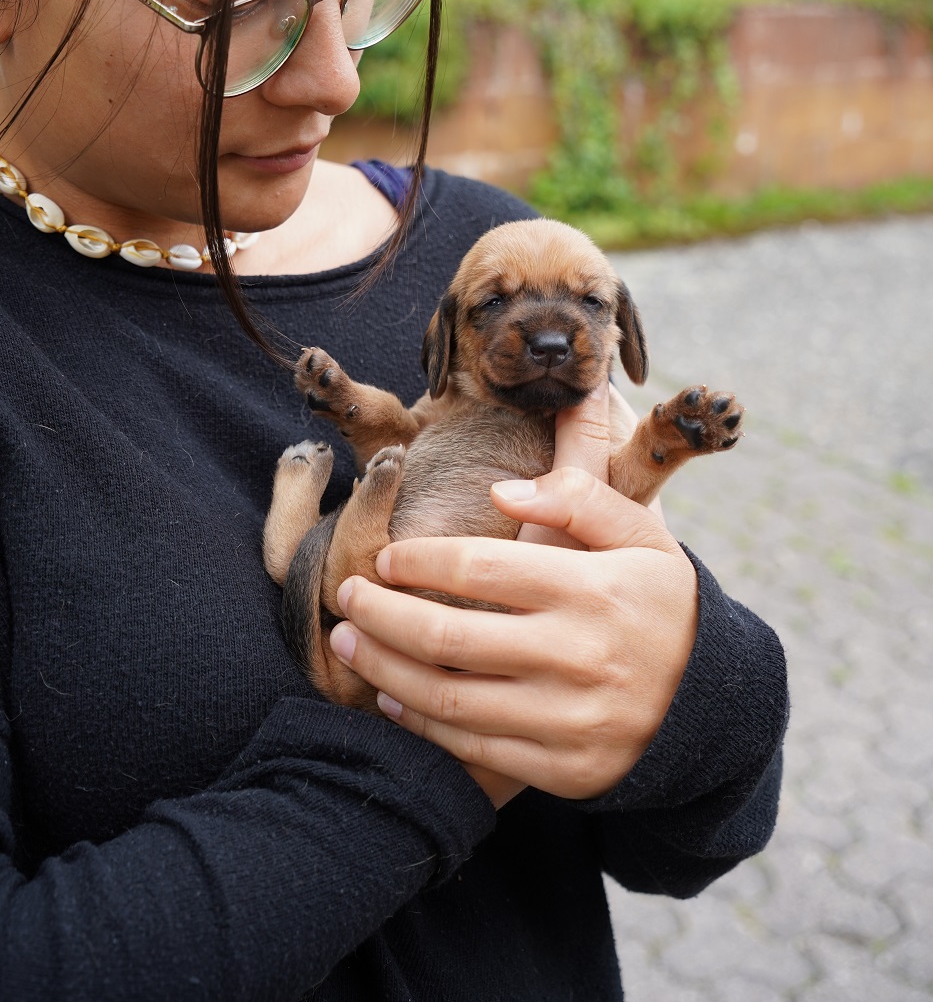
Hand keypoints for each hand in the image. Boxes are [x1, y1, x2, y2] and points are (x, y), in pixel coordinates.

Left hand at [328, 463, 698, 800]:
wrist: (714, 703)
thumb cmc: (662, 602)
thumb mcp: (641, 535)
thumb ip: (578, 496)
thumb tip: (504, 491)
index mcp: (593, 590)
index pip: (481, 569)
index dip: (419, 562)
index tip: (385, 556)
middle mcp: (578, 656)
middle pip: (449, 638)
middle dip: (380, 614)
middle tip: (344, 594)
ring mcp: (570, 719)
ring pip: (449, 699)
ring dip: (384, 670)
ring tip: (348, 643)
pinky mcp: (563, 768)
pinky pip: (474, 747)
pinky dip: (422, 723)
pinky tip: (393, 696)